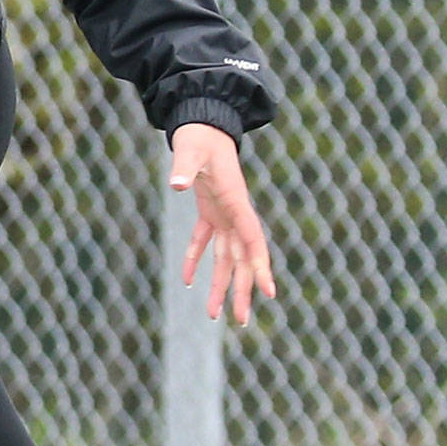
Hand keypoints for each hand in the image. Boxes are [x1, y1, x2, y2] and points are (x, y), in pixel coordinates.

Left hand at [167, 122, 276, 325]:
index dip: (261, 266)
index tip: (270, 293)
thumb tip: (176, 184)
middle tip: (242, 321)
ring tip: (213, 315)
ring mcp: (225, 213)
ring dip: (220, 284)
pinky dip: (196, 259)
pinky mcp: (211, 210)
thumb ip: (185, 168)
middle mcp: (235, 213)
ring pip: (226, 257)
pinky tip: (188, 280)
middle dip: (243, 290)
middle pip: (242, 259)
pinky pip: (205, 240)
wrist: (202, 124)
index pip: (253, 240)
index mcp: (236, 203)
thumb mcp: (191, 152)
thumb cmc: (200, 138)